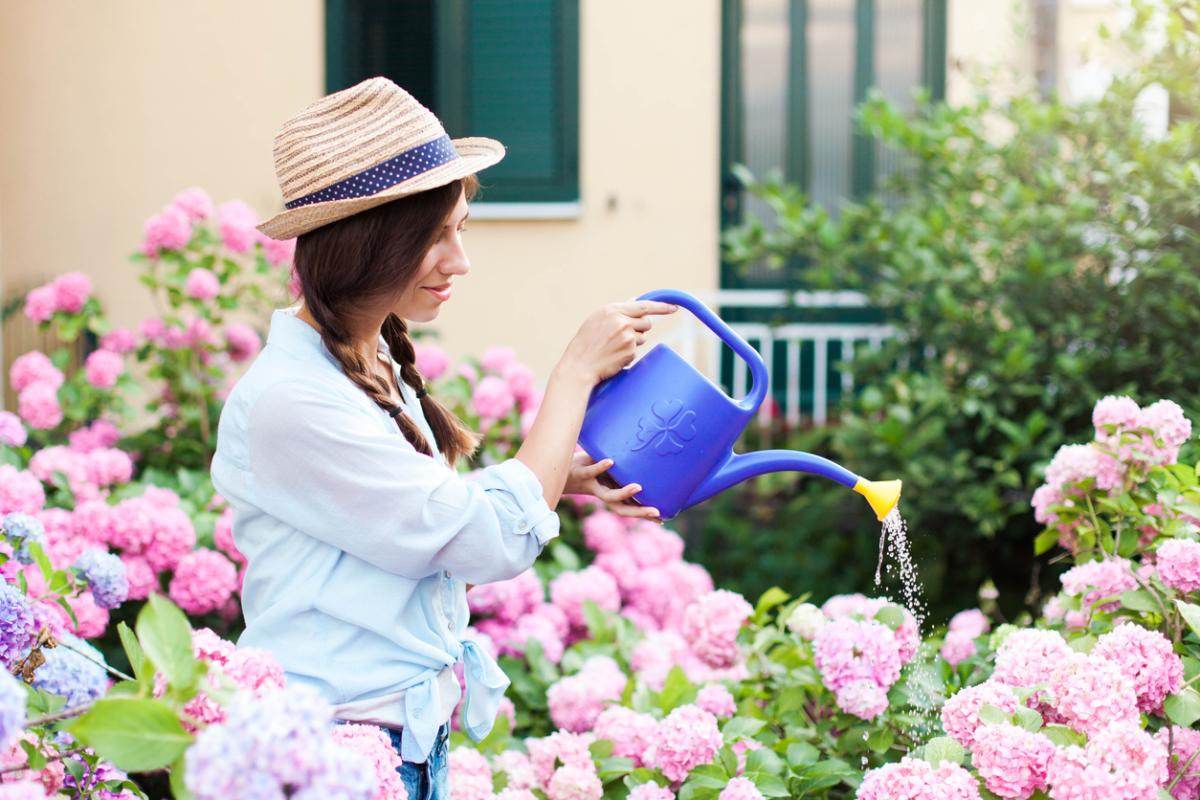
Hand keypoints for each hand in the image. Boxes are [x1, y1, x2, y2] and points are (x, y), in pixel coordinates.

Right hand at [557, 300, 677, 385]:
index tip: (674, 308)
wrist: (579, 365)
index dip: (662, 307)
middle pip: (646, 322)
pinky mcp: (630, 352)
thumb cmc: (586, 342)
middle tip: (623, 335)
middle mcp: (622, 321)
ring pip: (643, 337)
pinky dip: (628, 353)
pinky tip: (614, 356)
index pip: (644, 306)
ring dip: (634, 341)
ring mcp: (627, 337)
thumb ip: (617, 310)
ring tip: (614, 347)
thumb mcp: (597, 319)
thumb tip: (636, 300)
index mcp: (612, 310)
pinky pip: (637, 350)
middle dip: (640, 328)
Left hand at [563, 451, 661, 520]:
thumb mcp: (608, 471)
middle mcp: (603, 494)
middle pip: (622, 509)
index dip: (645, 515)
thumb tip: (646, 459)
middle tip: (657, 512)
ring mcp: (593, 485)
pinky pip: (592, 471)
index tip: (663, 518)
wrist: (560, 467)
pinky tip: (611, 462)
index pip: (630, 508)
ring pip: (608, 495)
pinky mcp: (581, 474)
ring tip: (638, 487)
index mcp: (611, 494)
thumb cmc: (590, 468)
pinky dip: (601, 467)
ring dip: (623, 493)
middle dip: (639, 512)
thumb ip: (624, 469)